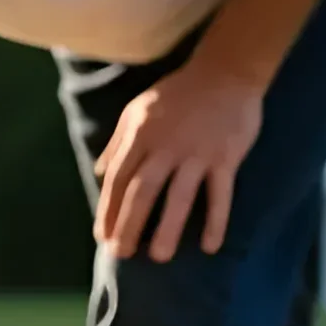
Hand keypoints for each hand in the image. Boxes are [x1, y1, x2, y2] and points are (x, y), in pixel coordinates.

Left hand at [94, 65, 262, 262]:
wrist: (227, 69)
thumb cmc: (178, 93)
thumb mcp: (138, 110)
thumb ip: (118, 142)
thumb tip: (99, 171)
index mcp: (141, 135)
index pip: (119, 179)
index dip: (108, 210)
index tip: (102, 237)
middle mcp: (166, 146)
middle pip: (142, 190)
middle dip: (129, 224)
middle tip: (122, 254)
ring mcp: (197, 152)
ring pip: (179, 195)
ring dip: (168, 227)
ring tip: (159, 257)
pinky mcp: (226, 156)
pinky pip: (220, 193)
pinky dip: (216, 220)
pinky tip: (209, 246)